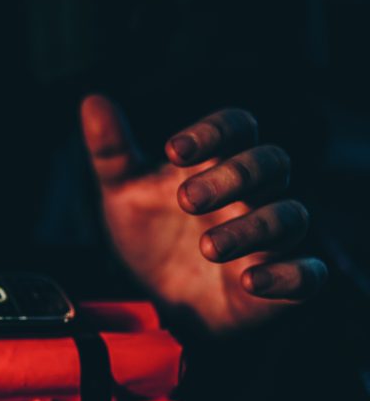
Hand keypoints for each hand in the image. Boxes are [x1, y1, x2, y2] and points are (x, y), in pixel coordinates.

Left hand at [80, 94, 326, 333]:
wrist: (160, 300)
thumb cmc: (152, 235)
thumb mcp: (123, 193)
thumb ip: (111, 151)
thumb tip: (92, 100)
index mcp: (218, 163)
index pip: (236, 127)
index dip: (212, 131)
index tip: (172, 150)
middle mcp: (253, 194)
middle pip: (270, 164)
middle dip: (233, 176)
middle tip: (185, 199)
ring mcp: (272, 237)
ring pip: (289, 216)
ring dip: (251, 227)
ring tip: (208, 246)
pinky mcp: (285, 281)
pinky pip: (308, 273)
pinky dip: (288, 276)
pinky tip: (251, 280)